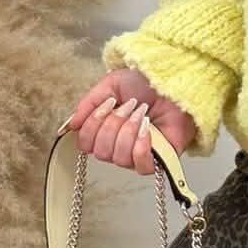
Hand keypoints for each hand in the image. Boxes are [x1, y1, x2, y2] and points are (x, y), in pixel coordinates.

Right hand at [61, 68, 198, 175]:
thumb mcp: (110, 85)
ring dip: (129, 131)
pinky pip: (141, 166)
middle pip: (101, 152)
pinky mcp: (159, 161)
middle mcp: (118, 146)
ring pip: (119, 158)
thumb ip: (87, 104)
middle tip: (129, 107)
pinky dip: (141, 146)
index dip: (93, 125)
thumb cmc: (146, 83)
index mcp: (105, 130)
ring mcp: (137, 155)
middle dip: (113, 125)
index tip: (108, 104)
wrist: (175, 82)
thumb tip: (72, 125)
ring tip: (141, 114)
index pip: (85, 143)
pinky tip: (147, 129)